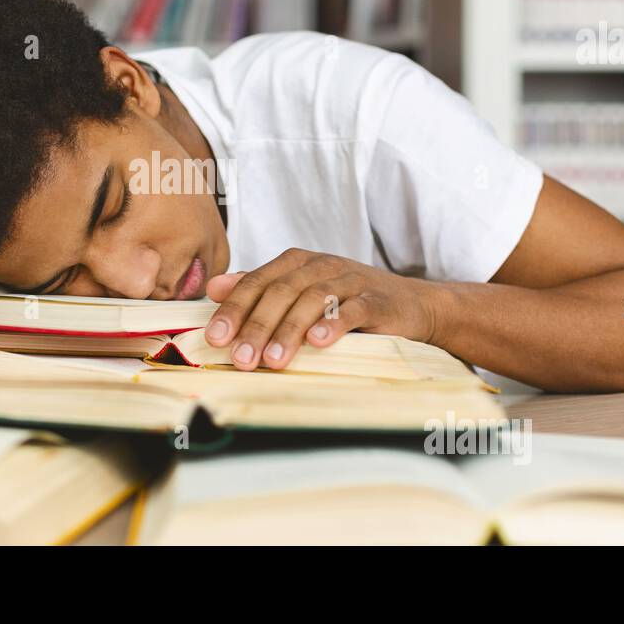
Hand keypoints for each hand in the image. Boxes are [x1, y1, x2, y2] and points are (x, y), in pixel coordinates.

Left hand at [203, 248, 442, 370]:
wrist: (410, 304)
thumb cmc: (347, 301)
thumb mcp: (300, 291)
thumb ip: (259, 288)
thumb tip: (213, 288)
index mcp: (295, 262)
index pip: (256, 282)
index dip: (233, 309)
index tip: (214, 338)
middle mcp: (319, 266)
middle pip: (280, 292)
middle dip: (257, 326)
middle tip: (240, 358)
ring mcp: (349, 280)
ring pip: (312, 300)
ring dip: (289, 331)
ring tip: (273, 361)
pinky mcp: (376, 300)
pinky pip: (352, 310)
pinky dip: (334, 325)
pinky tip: (318, 342)